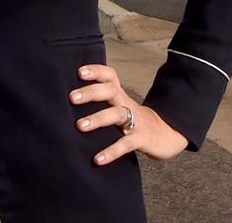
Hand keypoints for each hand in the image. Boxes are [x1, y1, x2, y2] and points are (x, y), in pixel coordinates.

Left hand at [69, 64, 188, 165]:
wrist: (164, 134)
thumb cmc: (132, 118)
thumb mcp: (118, 104)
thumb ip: (101, 98)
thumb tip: (68, 97)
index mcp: (119, 94)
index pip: (109, 75)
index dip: (96, 71)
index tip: (79, 72)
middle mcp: (126, 103)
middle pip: (110, 91)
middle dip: (91, 92)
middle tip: (72, 97)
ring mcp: (135, 120)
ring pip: (116, 114)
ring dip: (98, 119)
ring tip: (79, 126)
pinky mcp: (141, 139)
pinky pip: (125, 144)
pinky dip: (111, 151)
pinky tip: (98, 159)